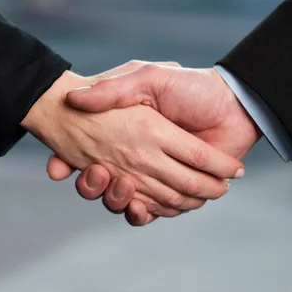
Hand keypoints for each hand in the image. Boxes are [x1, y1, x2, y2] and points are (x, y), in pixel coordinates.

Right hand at [22, 66, 245, 213]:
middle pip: (104, 182)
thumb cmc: (191, 87)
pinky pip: (155, 211)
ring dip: (116, 200)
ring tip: (120, 186)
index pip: (90, 154)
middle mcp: (139, 157)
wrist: (232, 104)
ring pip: (126, 200)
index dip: (72, 162)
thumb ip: (114, 88)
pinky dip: (146, 213)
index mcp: (129, 133)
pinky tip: (140, 206)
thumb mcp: (148, 77)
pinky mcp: (178, 192)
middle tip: (96, 174)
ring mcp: (158, 176)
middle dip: (92, 185)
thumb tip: (74, 99)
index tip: (59, 166)